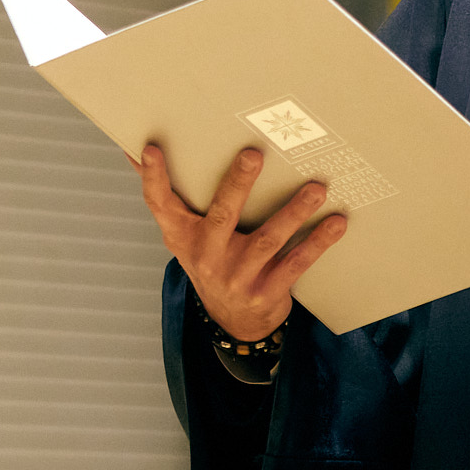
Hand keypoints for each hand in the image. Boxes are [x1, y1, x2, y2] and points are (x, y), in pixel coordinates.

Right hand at [136, 143, 347, 341]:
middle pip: (221, 215)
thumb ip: (167, 196)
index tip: (150, 148)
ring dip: (294, 212)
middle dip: (237, 184)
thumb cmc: (210, 260)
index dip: (153, 177)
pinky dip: (318, 242)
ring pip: (268, 239)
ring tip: (316, 187)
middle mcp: (207, 255)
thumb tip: (134, 151)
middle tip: (254, 154)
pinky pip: (296, 263)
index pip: (160, 203)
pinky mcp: (267, 291)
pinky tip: (336, 223)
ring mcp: (238, 276)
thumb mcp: (184, 234)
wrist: (234, 322)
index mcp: (183, 236)